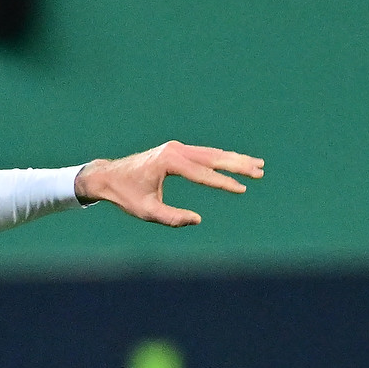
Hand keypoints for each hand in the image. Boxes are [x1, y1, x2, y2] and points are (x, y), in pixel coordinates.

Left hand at [75, 141, 263, 226]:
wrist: (108, 176)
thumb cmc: (126, 195)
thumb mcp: (146, 211)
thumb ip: (171, 218)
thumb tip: (197, 220)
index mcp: (168, 161)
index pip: (202, 174)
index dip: (223, 183)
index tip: (242, 189)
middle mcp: (175, 150)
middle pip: (213, 157)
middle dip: (238, 165)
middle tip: (260, 172)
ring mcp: (176, 148)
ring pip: (211, 153)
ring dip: (234, 159)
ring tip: (258, 165)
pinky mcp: (177, 150)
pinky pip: (204, 154)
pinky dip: (221, 158)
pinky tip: (237, 162)